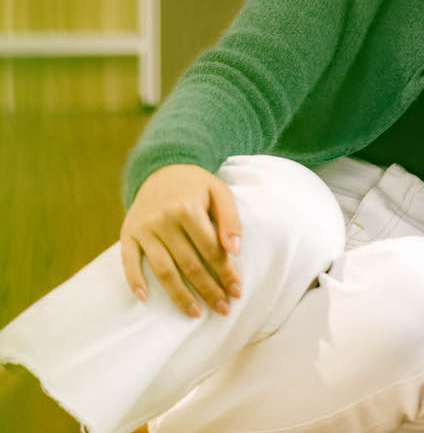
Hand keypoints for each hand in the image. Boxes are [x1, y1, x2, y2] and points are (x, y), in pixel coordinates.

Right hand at [120, 163, 243, 318]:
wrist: (161, 168)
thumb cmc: (195, 185)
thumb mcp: (218, 192)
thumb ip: (230, 219)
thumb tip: (234, 251)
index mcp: (188, 208)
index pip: (211, 249)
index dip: (225, 272)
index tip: (236, 292)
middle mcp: (163, 219)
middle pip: (189, 264)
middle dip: (207, 289)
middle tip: (222, 309)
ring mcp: (143, 228)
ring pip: (162, 269)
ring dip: (179, 295)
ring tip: (195, 313)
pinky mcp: (128, 233)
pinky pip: (128, 261)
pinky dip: (135, 281)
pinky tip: (145, 300)